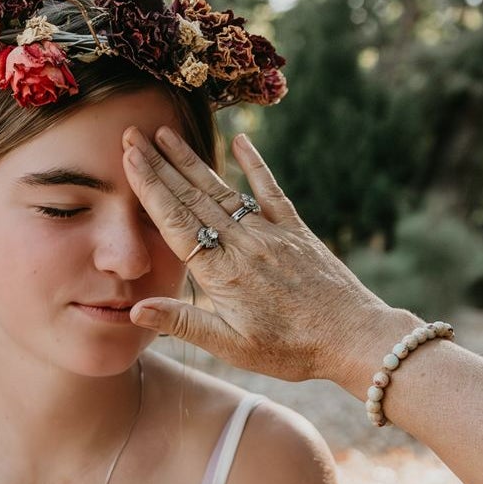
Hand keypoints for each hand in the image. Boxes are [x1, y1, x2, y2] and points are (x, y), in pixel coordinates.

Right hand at [122, 126, 411, 390]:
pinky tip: (241, 139)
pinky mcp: (297, 231)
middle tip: (132, 134)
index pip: (175, 221)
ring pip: (223, 190)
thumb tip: (135, 310)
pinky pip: (271, 191)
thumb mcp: (232, 348)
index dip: (150, 187)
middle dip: (159, 164)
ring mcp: (271, 233)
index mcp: (222, 273)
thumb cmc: (291, 350)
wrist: (353, 338)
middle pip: (192, 198)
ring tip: (167, 134)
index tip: (129, 157)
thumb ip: (183, 323)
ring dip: (192, 160)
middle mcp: (243, 244)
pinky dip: (255, 164)